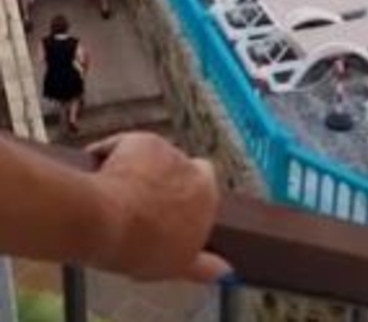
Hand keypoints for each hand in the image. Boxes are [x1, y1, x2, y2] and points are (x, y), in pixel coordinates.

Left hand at [87, 132, 230, 282]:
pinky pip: (125, 145)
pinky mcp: (143, 138)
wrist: (107, 221)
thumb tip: (225, 271)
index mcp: (208, 198)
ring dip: (138, 168)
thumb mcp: (177, 264)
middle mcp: (194, 169)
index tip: (164, 214)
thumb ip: (203, 265)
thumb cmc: (139, 246)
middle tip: (138, 203)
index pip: (205, 189)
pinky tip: (98, 172)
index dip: (183, 200)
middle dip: (162, 180)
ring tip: (114, 192)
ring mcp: (168, 151)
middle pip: (180, 170)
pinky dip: (112, 154)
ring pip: (153, 157)